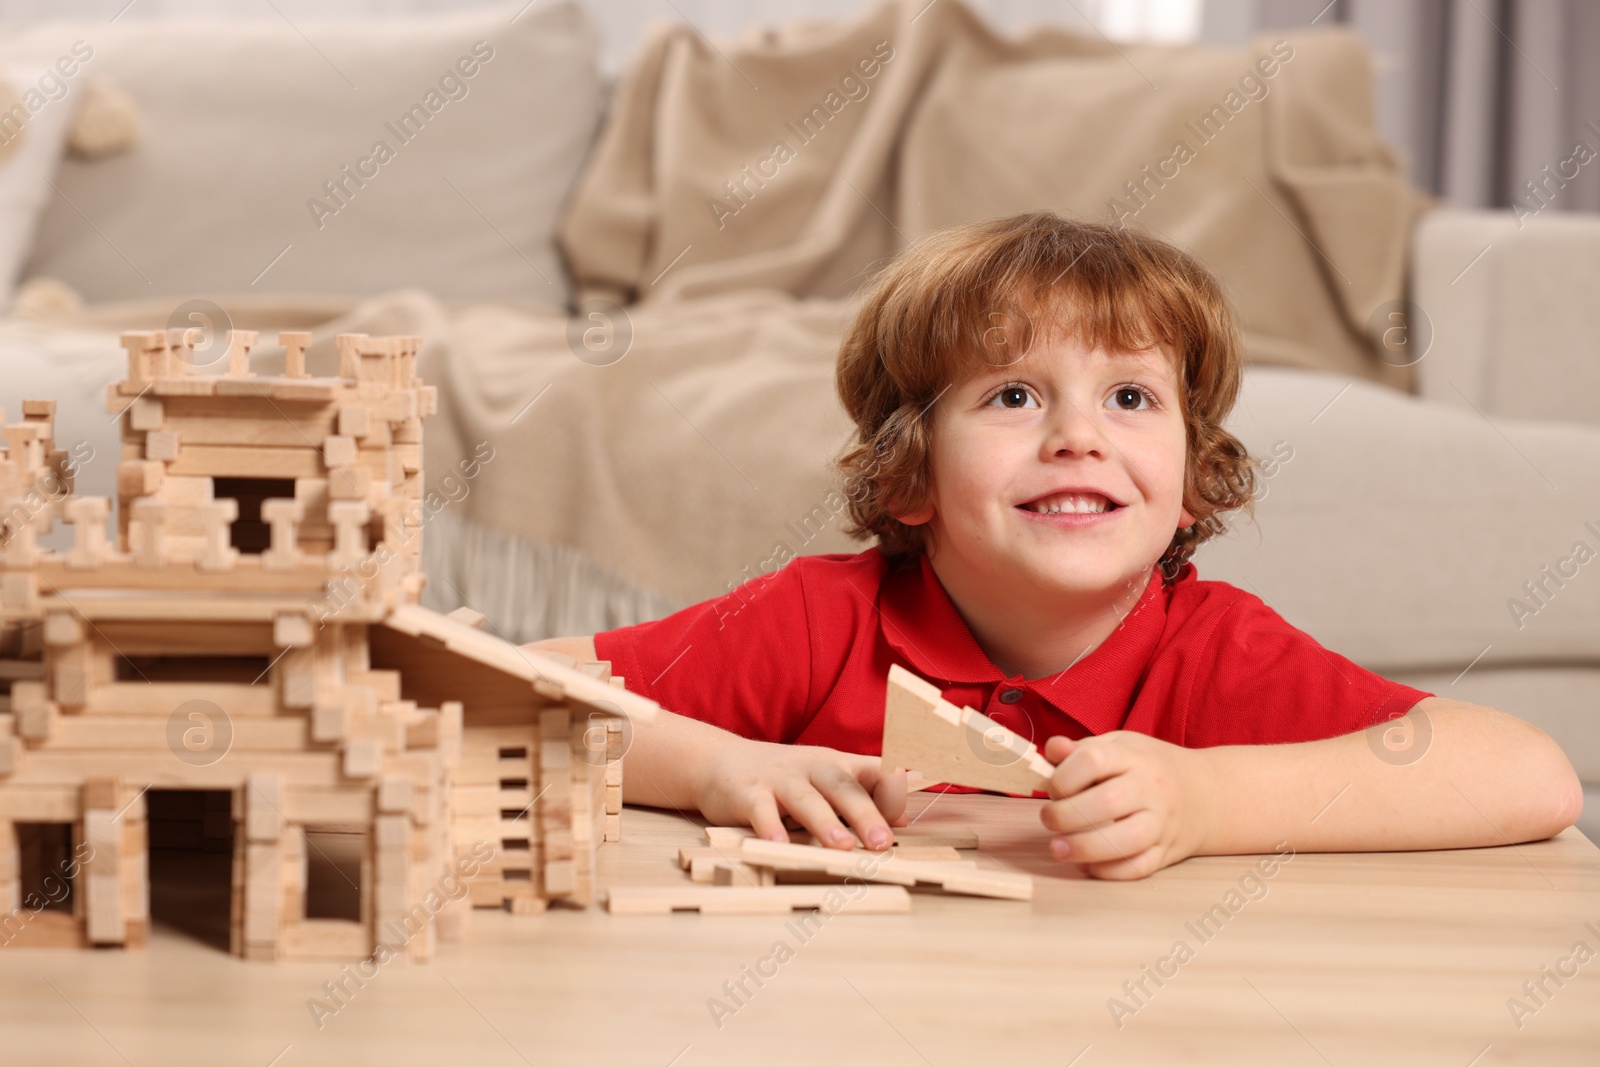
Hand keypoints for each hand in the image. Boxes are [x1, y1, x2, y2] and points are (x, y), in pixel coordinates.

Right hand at [696, 738, 909, 850]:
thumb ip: (864, 797)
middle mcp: (813, 768)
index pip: (875, 771)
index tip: (912, 811)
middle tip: (882, 843)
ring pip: (806, 799)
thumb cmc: (785, 778)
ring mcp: (780, 779)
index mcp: (838, 765)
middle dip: (865, 814)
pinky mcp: (749, 794)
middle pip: (844, 787)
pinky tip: (778, 845)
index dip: (895, 788)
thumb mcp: (826, 781)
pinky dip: (770, 828)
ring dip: (824, 823)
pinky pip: (761, 812)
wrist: (721, 762)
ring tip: (840, 848)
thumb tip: (905, 820)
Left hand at [1039, 731, 1211, 879]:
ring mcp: (1161, 823)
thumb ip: (1084, 748)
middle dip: (1066, 815)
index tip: (1053, 788)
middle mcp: (1150, 789)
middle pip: (1107, 802)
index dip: (1063, 776)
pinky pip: (1138, 868)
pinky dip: (1109, 871)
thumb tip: (1052, 749)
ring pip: (1126, 841)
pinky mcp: (1166, 852)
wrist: (1206, 793)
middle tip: (1049, 819)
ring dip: (1085, 847)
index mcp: (1133, 757)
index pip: (1093, 760)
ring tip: (1058, 848)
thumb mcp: (1121, 745)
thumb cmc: (1150, 767)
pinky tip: (1087, 864)